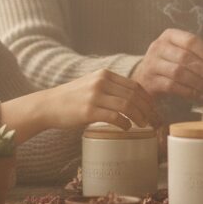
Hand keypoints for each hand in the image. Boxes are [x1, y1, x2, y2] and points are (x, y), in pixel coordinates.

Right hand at [37, 69, 159, 130]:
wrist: (48, 105)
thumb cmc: (72, 99)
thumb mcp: (92, 85)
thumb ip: (110, 88)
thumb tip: (134, 100)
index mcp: (105, 75)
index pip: (135, 86)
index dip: (148, 99)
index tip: (154, 110)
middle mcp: (101, 82)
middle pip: (134, 96)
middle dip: (148, 110)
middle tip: (154, 121)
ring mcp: (95, 96)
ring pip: (127, 106)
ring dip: (139, 117)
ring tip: (143, 125)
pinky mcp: (89, 110)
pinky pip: (115, 117)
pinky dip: (125, 123)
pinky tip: (127, 128)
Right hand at [132, 29, 202, 102]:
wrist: (144, 77)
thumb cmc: (168, 63)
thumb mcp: (178, 51)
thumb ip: (196, 53)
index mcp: (169, 36)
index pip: (190, 40)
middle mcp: (158, 47)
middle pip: (185, 57)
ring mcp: (152, 64)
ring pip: (179, 72)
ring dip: (198, 82)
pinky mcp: (151, 81)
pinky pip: (173, 86)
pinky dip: (189, 92)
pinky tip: (199, 95)